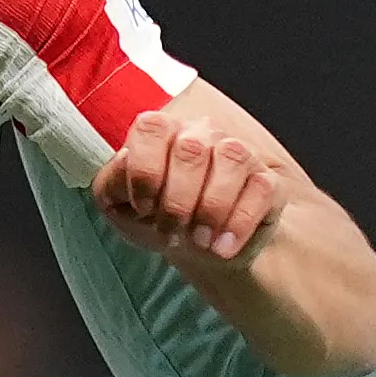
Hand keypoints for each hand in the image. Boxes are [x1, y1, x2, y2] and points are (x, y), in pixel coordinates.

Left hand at [97, 101, 291, 264]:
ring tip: (199, 240)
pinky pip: (260, 189)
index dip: (144, 171)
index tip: (142, 207)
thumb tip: (123, 164)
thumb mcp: (121, 208)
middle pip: (190, 149)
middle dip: (176, 201)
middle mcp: (202, 134)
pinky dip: (239, 223)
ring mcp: (238, 154)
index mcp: (163, 133)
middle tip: (171, 230)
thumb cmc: (157, 218)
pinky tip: (222, 247)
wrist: (202, 249)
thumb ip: (109, 184)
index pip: (152, 127)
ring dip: (210, 209)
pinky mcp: (266, 181)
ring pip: (230, 159)